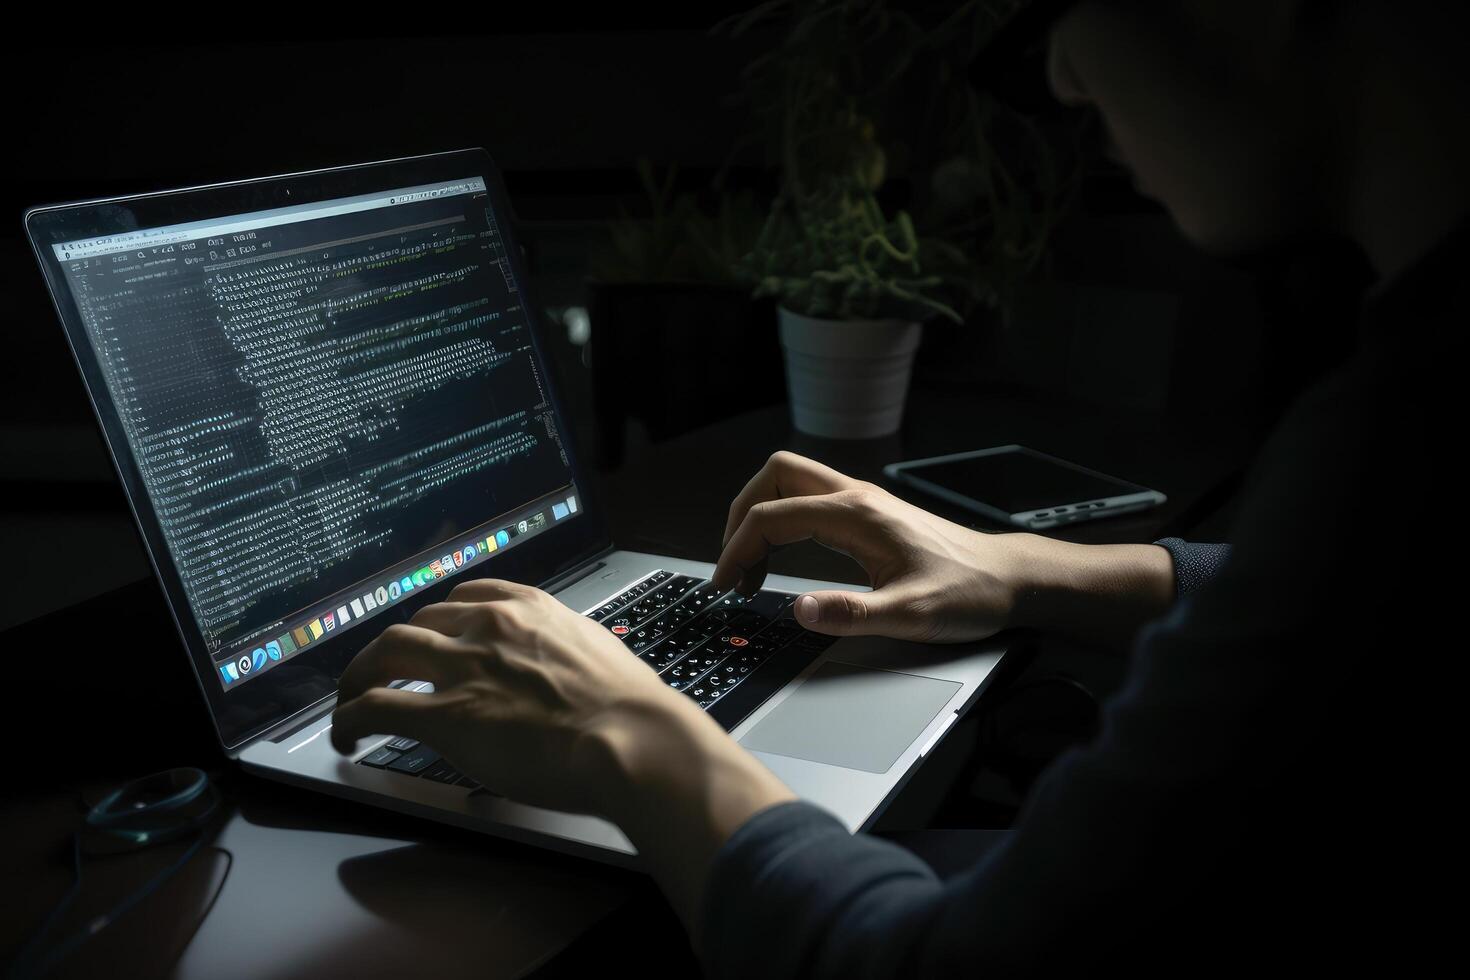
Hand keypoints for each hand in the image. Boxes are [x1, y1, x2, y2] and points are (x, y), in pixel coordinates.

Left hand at [329, 578, 709, 815]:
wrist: (631, 738)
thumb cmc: (630, 707)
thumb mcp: (599, 654)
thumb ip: (569, 652)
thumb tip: (568, 670)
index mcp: (530, 609)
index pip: (467, 597)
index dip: (441, 618)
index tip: (435, 632)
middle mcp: (489, 627)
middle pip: (419, 621)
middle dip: (397, 647)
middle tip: (386, 669)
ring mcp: (463, 668)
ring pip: (385, 652)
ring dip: (360, 674)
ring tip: (351, 698)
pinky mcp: (444, 716)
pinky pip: (376, 707)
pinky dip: (350, 718)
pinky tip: (347, 734)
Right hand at [715, 451, 1025, 641]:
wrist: (1009, 579)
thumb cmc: (968, 592)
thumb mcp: (911, 614)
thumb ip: (852, 614)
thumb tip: (799, 610)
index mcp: (857, 514)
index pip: (772, 515)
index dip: (736, 549)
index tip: (724, 585)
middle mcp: (856, 497)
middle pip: (775, 476)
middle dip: (741, 514)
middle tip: (732, 563)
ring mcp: (862, 502)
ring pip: (791, 483)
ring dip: (761, 515)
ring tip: (750, 567)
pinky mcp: (868, 515)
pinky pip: (809, 503)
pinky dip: (783, 524)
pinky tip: (783, 561)